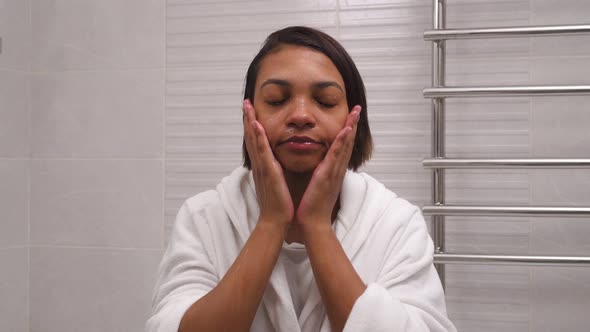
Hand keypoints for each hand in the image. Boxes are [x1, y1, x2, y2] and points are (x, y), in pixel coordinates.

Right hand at [243, 99, 293, 231]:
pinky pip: (262, 151)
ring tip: (247, 106)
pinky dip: (258, 137)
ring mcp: (262, 167)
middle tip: (245, 102)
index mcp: (263, 167)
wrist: (276, 221)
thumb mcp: (275, 183)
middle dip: (248, 119)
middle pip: (251, 137)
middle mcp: (260, 165)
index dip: (252, 126)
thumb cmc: (278, 205)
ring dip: (250, 122)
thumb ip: (274, 172)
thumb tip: (275, 165)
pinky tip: (256, 124)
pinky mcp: (268, 172)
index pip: (256, 142)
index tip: (251, 111)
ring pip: (253, 140)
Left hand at [296, 106, 360, 229]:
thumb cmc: (313, 206)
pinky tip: (346, 130)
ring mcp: (334, 172)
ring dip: (351, 127)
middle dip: (353, 124)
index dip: (348, 131)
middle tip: (358, 108)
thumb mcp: (318, 184)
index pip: (342, 147)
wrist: (313, 222)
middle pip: (348, 142)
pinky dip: (342, 142)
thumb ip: (321, 173)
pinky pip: (336, 156)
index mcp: (333, 170)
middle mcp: (336, 169)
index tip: (351, 117)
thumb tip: (321, 166)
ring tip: (355, 112)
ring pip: (345, 146)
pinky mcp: (327, 175)